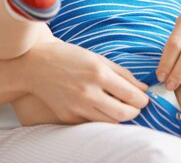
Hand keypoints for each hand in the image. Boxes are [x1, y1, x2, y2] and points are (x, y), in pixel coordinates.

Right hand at [22, 41, 148, 123]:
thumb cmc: (69, 57)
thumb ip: (122, 73)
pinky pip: (92, 123)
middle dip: (135, 112)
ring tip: (121, 108)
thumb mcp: (97, 58)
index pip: (130, 95)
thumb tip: (143, 88)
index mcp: (98, 73)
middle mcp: (88, 92)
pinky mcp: (68, 117)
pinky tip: (101, 108)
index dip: (142, 100)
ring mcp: (76, 107)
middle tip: (136, 107)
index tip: (145, 99)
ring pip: (109, 123)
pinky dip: (101, 118)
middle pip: (123, 114)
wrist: (35, 66)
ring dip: (120, 117)